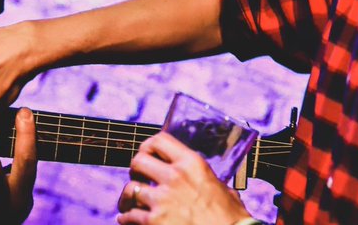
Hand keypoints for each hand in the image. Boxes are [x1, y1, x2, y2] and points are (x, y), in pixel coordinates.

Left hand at [117, 132, 250, 224]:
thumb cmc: (231, 219)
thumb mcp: (222, 189)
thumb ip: (208, 181)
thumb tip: (207, 183)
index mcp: (192, 164)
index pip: (159, 141)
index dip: (147, 146)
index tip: (145, 154)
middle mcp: (175, 177)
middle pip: (138, 161)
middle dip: (134, 171)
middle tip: (137, 179)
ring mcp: (163, 200)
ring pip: (129, 189)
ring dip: (127, 198)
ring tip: (127, 204)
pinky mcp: (154, 222)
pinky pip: (129, 216)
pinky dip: (126, 219)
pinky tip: (127, 220)